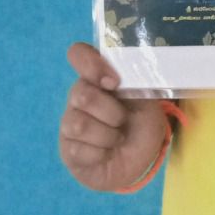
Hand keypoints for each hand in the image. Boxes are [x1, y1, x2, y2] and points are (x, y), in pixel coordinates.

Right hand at [58, 42, 167, 191]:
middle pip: (81, 95)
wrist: (140, 159)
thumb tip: (117, 76)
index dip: (91, 63)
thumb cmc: (141, 124)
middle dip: (112, 112)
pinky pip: (79, 150)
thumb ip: (134, 82)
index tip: (114, 82)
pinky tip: (106, 154)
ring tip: (118, 139)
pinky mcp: (68, 150)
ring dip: (108, 135)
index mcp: (98, 78)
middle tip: (123, 120)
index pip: (79, 54)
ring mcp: (69, 124)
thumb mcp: (146, 100)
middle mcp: (78, 97)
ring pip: (79, 124)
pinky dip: (101, 154)